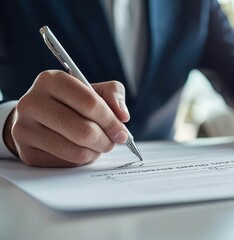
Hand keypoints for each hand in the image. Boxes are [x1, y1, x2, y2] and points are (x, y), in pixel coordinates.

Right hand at [4, 70, 129, 166]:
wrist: (37, 116)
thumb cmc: (71, 101)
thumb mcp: (94, 89)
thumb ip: (113, 95)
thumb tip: (123, 116)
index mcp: (51, 80)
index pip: (90, 104)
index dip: (111, 121)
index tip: (122, 131)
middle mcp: (32, 102)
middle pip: (84, 131)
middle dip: (106, 140)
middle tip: (114, 141)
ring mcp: (25, 129)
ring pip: (76, 151)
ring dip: (96, 152)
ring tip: (99, 145)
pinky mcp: (27, 152)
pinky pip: (66, 163)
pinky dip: (82, 159)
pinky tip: (82, 150)